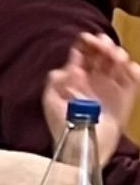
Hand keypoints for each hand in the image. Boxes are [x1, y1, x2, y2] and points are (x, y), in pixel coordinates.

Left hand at [43, 32, 139, 163]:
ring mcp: (111, 86)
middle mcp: (95, 78)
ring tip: (114, 57)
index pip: (84, 52)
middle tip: (102, 45)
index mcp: (77, 76)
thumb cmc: (63, 125)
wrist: (83, 146)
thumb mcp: (52, 101)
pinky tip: (127, 68)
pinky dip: (133, 69)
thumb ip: (57, 81)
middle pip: (102, 53)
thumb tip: (70, 66)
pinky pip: (133, 77)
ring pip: (119, 62)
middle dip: (103, 44)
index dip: (86, 43)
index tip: (86, 39)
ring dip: (118, 54)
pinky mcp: (126, 96)